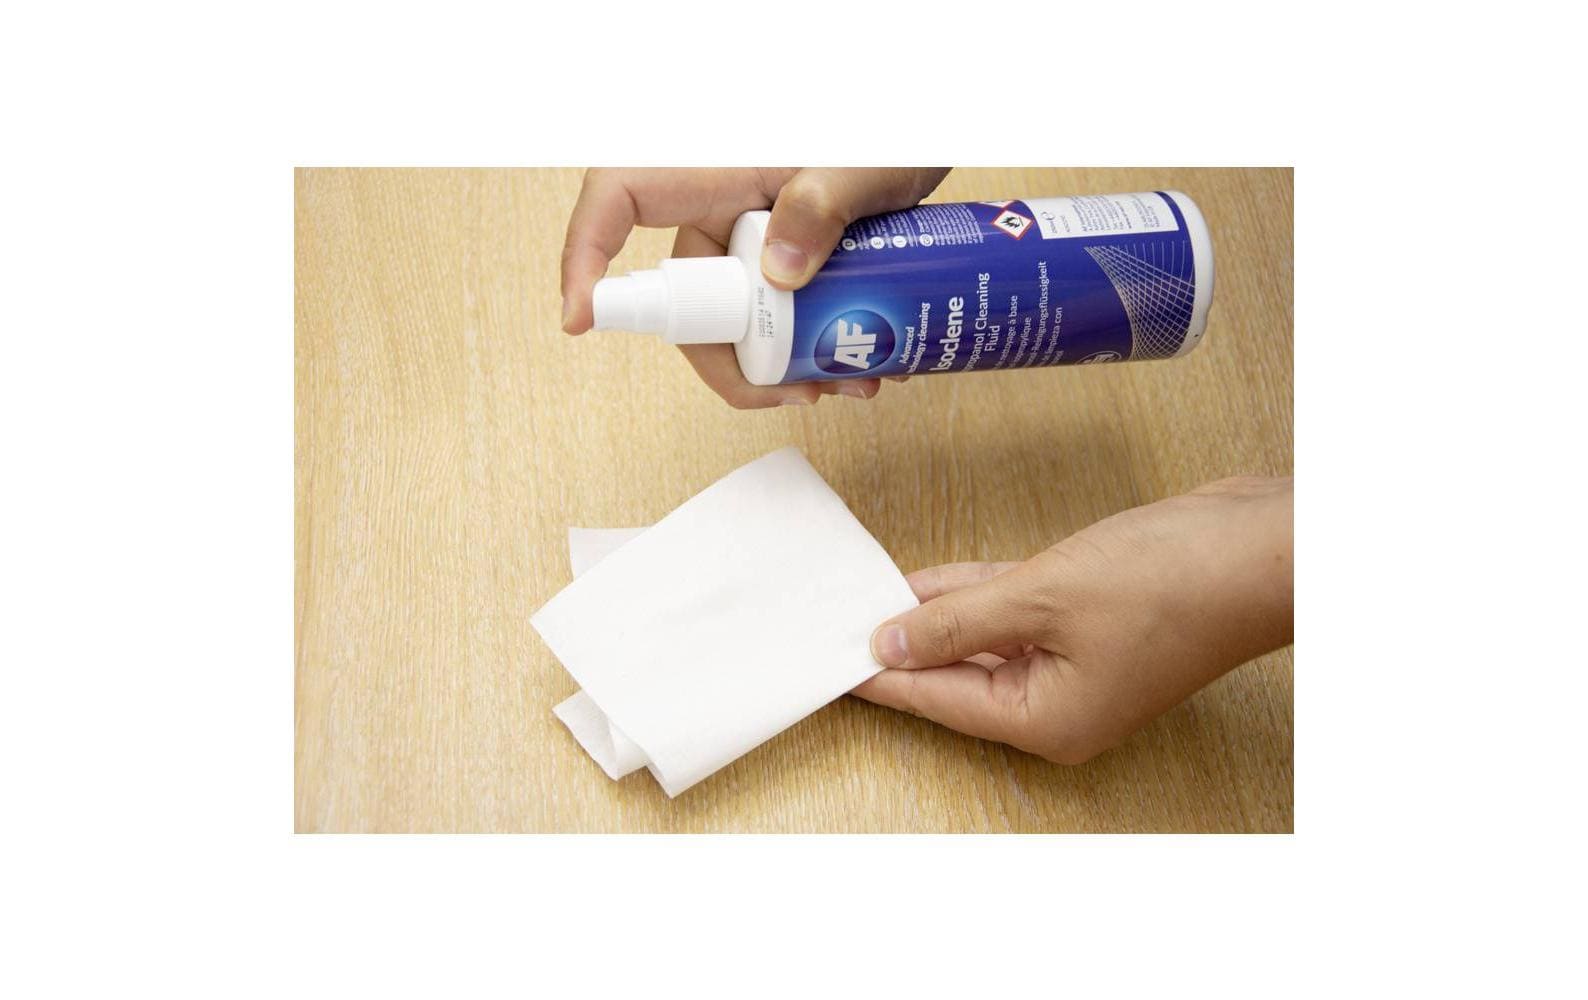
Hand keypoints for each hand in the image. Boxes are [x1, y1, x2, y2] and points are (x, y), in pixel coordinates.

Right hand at [560, 168, 949, 407]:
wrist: (929, 135)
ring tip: (845, 384)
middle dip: (730, 361)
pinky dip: (805, 351)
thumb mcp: (866, 165)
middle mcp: (722, 205)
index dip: (585, 256)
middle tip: (791, 392)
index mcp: (716, 166)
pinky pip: (773, 316)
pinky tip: (857, 366)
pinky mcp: (782, 259)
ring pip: (735, 319)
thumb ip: (823, 203)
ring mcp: (751, 237)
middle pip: (685, 296)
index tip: (578, 319)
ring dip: (779, 368)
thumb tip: (779, 274)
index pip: (619, 197)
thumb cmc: (892, 131)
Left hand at [853, 476, 1292, 763]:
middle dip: (899, 644)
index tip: (822, 660)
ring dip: (933, 615)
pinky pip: (1015, 614)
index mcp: (1046, 719)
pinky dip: (976, 595)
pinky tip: (927, 579)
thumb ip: (959, 620)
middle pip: (956, 675)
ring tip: (866, 593)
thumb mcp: (1043, 596)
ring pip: (984, 640)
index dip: (876, 676)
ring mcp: (1078, 664)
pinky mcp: (1092, 622)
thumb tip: (892, 643)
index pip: (937, 700)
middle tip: (832, 618)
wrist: (1262, 546)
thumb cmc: (1171, 581)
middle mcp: (1058, 703)